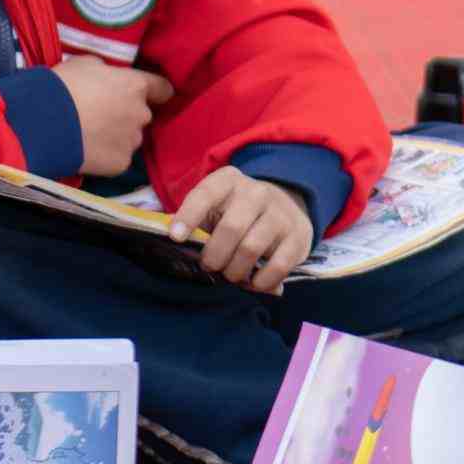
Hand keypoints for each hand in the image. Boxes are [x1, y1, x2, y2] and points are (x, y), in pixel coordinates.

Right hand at [53, 56, 173, 176]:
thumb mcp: (85, 64)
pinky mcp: (120, 164)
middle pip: (141, 115)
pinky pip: (117, 158)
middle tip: (100, 114)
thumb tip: (107, 77)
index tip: (150, 94)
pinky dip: (106, 155)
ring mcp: (131, 141)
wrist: (44, 123)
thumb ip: (105, 71)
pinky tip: (87, 150)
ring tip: (89, 134)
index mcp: (135, 86)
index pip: (163, 89)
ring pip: (130, 138)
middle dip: (126, 114)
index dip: (156, 91)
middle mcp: (141, 114)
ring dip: (116, 135)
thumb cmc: (64, 86)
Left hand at [171, 166, 312, 293]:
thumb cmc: (236, 211)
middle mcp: (256, 192)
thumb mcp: (215, 206)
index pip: (205, 194)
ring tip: (230, 275)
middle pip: (231, 228)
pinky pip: (278, 265)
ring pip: (252, 248)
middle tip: (210, 266)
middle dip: (214, 255)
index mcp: (228, 181)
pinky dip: (262, 281)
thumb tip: (165, 242)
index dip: (189, 215)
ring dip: (235, 270)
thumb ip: (193, 221)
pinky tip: (254, 282)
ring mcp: (280, 213)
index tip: (175, 237)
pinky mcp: (298, 236)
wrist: (285, 204)